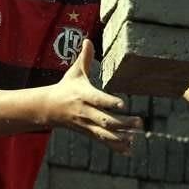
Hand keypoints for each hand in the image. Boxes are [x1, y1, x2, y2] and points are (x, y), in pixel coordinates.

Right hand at [46, 39, 142, 153]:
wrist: (49, 109)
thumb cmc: (66, 87)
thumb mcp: (74, 72)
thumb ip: (84, 58)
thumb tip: (88, 39)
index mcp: (84, 95)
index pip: (98, 99)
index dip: (110, 102)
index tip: (123, 104)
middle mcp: (86, 111)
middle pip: (105, 120)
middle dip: (122, 123)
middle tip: (139, 121)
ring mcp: (87, 124)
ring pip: (105, 134)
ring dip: (121, 137)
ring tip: (135, 137)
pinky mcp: (88, 132)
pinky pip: (103, 141)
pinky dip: (116, 146)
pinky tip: (130, 149)